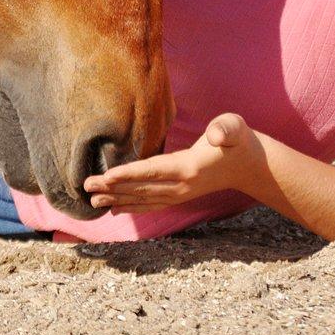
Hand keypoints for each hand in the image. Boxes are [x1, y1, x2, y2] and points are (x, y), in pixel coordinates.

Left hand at [83, 113, 253, 213]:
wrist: (248, 164)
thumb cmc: (236, 139)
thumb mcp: (233, 127)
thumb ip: (225, 129)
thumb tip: (216, 134)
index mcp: (189, 167)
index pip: (152, 172)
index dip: (128, 175)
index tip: (105, 177)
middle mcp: (182, 186)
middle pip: (142, 188)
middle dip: (112, 189)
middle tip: (85, 187)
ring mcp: (181, 194)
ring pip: (143, 199)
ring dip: (116, 199)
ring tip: (92, 200)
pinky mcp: (180, 195)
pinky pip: (151, 204)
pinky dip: (131, 206)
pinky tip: (114, 208)